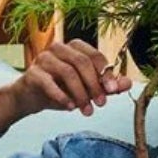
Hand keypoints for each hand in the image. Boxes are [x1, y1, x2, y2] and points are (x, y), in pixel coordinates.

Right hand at [13, 39, 131, 118]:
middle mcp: (59, 47)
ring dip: (80, 94)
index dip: (106, 73)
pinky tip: (69, 107)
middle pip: (82, 62)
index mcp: (74, 47)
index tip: (113, 91)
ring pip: (67, 72)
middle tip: (101, 104)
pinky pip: (49, 82)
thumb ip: (105, 85)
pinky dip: (61, 96)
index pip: (94, 56)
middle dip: (94, 85)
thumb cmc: (60, 89)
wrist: (30, 98)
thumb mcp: (86, 89)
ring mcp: (44, 58)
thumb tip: (128, 83)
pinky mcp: (33, 72)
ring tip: (86, 111)